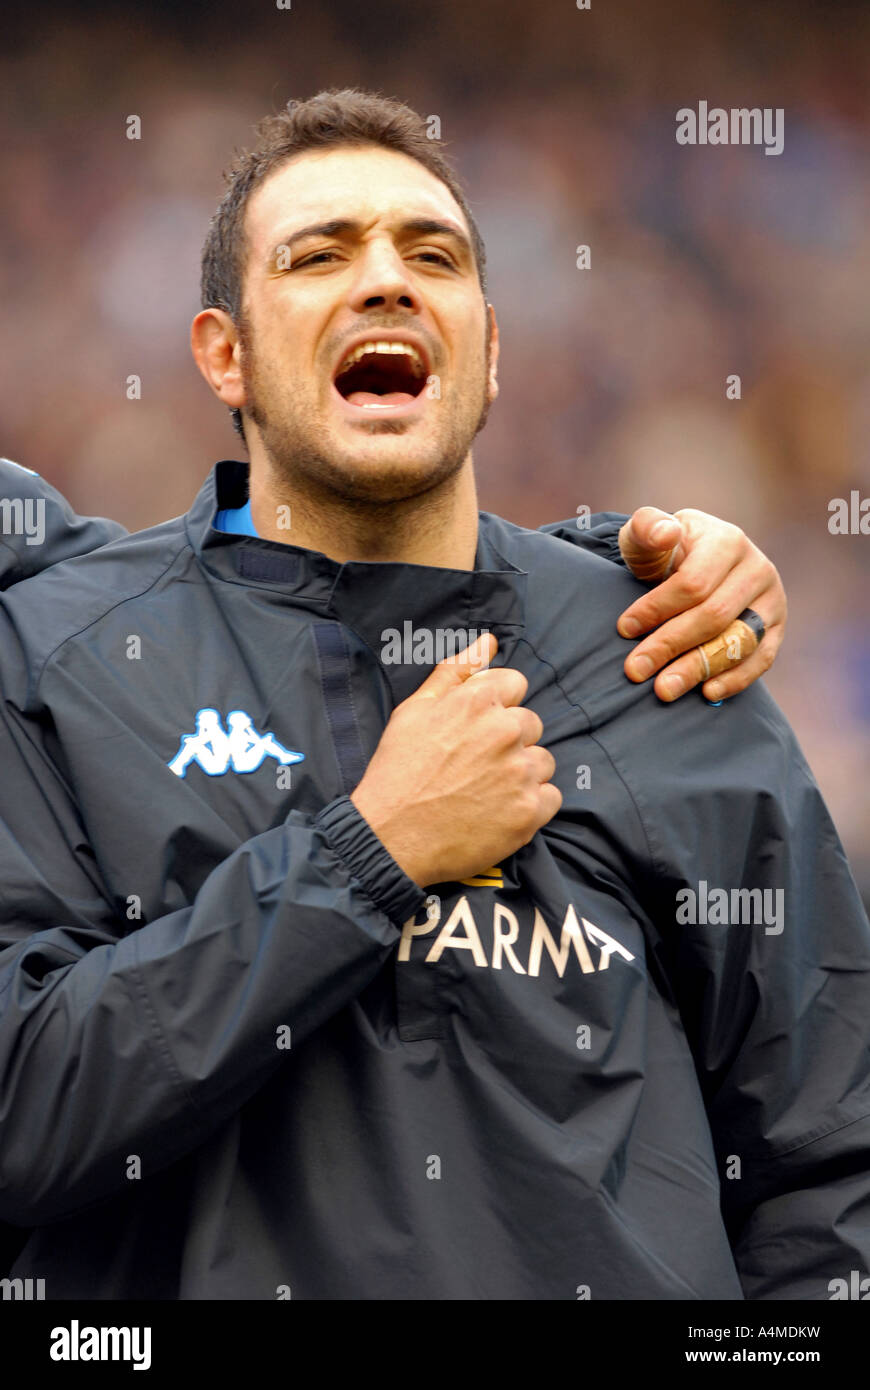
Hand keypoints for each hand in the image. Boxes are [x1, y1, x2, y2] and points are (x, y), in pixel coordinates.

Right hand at [350, 633, 561, 886]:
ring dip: (523, 772)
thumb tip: (489, 641)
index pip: (516, 684)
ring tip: (487, 790)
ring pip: (544, 761)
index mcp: (478, 701)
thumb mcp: (414, 711)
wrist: (389, 838)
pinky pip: (551, 797)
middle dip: (510, 741)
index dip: (496, 706)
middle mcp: (506, 731)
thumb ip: (456, 671)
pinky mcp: (529, 812)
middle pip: (532, 723)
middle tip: (475, 765)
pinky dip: (531, 805)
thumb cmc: (397, 771)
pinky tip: (499, 811)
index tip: (476, 729)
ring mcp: (520, 773)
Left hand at [616, 506, 785, 702]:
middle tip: (635, 670)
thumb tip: (665, 534)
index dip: (657, 608)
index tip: (623, 629)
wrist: (693, 564)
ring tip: (663, 690)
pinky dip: (735, 680)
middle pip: (715, 615)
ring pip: (739, 641)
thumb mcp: (648, 534)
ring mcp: (772, 600)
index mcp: (727, 540)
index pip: (693, 583)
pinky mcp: (776, 629)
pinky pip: (762, 659)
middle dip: (670, 645)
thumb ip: (648, 528)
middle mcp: (757, 568)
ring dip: (699, 669)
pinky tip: (705, 694)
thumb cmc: (663, 553)